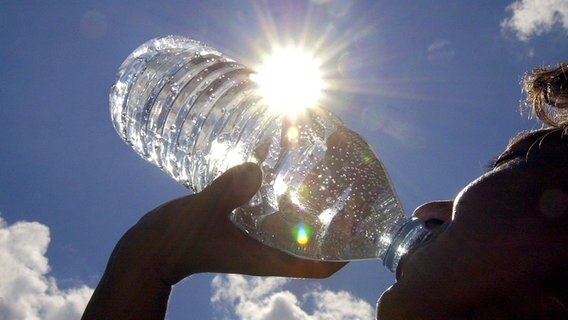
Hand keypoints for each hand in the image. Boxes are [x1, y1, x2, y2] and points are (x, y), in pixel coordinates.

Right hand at [115, 162, 346, 284]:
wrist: (153, 247)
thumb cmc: (175, 240)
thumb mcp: (201, 214)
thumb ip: (226, 192)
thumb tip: (256, 168)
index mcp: (266, 257)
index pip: (320, 266)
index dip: (347, 253)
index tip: (362, 226)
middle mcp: (268, 248)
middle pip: (316, 240)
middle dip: (338, 217)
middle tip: (351, 183)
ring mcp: (256, 235)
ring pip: (296, 221)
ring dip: (312, 198)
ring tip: (324, 164)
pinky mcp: (243, 221)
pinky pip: (271, 206)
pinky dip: (281, 186)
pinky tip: (277, 154)